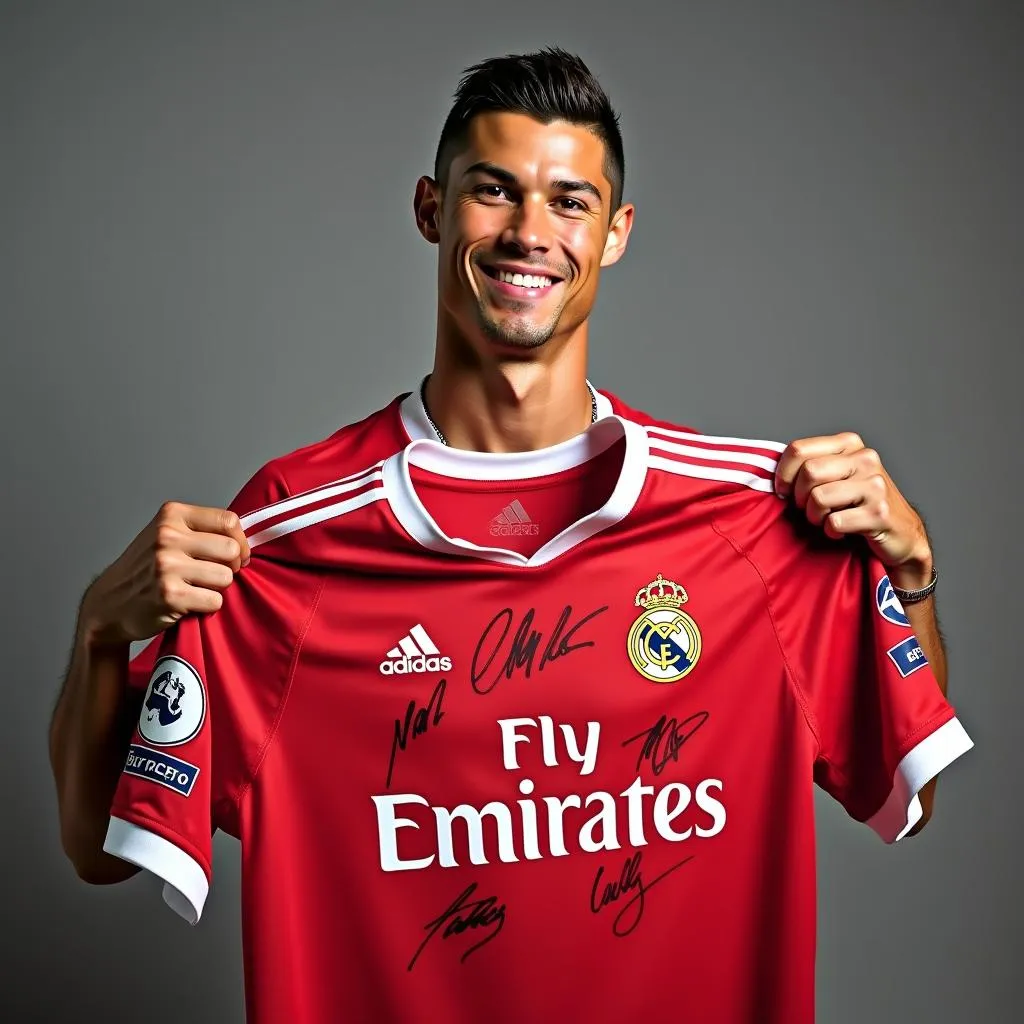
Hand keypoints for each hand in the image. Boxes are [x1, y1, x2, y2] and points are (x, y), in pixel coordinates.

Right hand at [79, 502, 249, 649]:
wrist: (109, 604)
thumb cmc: (146, 568)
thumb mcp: (166, 534)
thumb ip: (201, 530)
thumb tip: (245, 538)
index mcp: (171, 515)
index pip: (228, 520)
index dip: (241, 540)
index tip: (238, 554)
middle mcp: (168, 536)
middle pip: (232, 550)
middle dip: (232, 566)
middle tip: (217, 574)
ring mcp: (167, 566)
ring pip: (226, 577)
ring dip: (218, 588)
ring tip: (197, 588)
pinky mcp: (170, 595)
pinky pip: (215, 600)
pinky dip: (208, 606)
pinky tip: (190, 603)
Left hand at [773, 432, 932, 590]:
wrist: (900, 534)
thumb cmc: (857, 504)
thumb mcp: (835, 476)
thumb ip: (808, 465)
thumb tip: (767, 469)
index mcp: (849, 443)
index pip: (798, 449)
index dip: (783, 474)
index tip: (784, 491)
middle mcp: (866, 458)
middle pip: (808, 472)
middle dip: (800, 497)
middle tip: (808, 509)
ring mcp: (876, 485)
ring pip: (819, 497)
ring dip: (815, 516)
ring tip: (826, 519)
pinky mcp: (880, 513)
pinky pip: (835, 522)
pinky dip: (831, 531)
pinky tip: (841, 530)